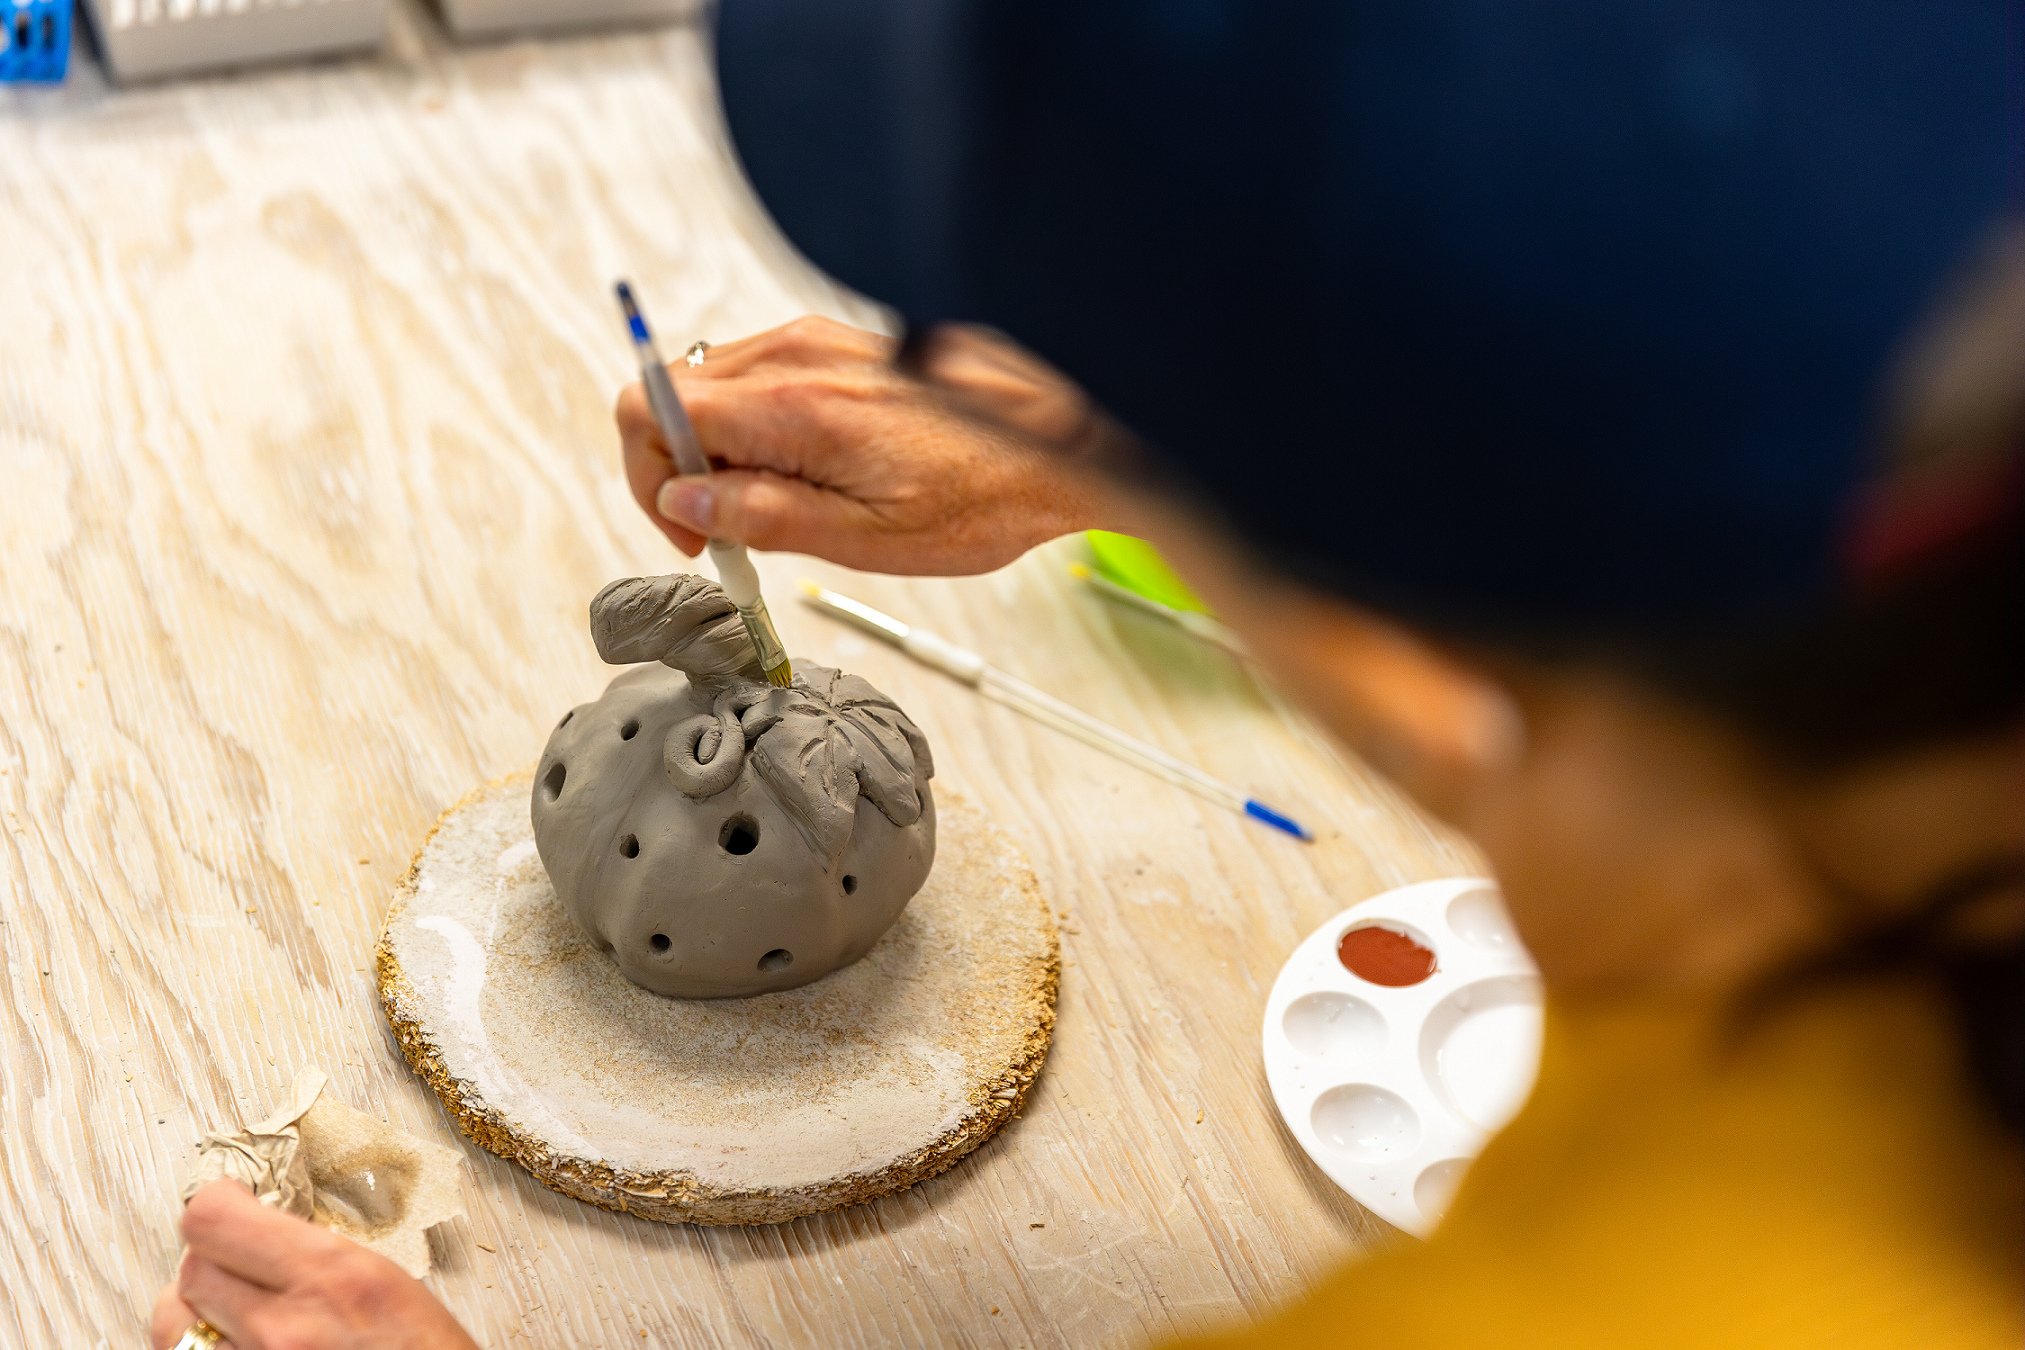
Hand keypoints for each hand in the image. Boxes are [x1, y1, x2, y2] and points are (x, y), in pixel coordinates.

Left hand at [151, 1180, 477, 1349]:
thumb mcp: (390, 1288)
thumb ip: (317, 1260)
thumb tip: (264, 1236)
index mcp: (333, 1280)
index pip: (213, 1222)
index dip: (216, 1206)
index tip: (231, 1204)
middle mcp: (282, 1331)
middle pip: (189, 1272)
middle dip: (213, 1264)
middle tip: (243, 1270)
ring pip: (173, 1327)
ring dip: (198, 1317)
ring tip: (237, 1320)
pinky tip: (245, 1347)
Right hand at [616, 316, 1121, 574]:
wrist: (1064, 441)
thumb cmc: (984, 492)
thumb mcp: (864, 538)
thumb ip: (761, 515)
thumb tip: (682, 502)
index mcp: (792, 404)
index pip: (649, 410)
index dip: (647, 479)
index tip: (690, 530)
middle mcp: (795, 354)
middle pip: (671, 395)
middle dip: (681, 468)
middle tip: (733, 528)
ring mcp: (817, 339)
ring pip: (714, 387)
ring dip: (722, 449)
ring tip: (785, 501)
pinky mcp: (839, 342)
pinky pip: (762, 377)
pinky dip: (762, 426)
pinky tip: (814, 468)